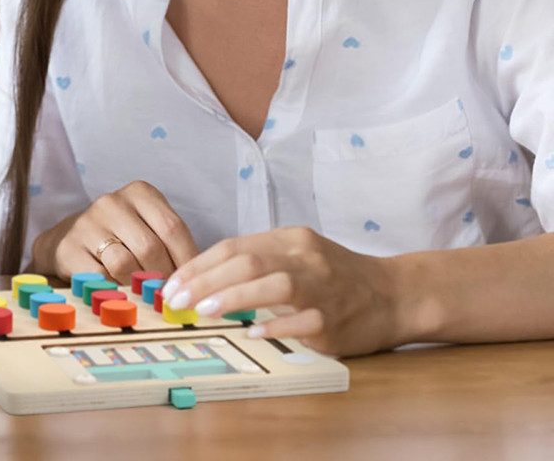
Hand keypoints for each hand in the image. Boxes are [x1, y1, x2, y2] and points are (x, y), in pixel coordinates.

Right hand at [33, 180, 198, 283]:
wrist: (69, 238)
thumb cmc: (121, 236)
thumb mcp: (148, 228)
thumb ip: (170, 245)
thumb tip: (196, 281)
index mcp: (139, 192)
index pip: (172, 228)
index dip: (186, 260)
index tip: (193, 283)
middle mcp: (112, 202)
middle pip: (150, 248)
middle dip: (163, 278)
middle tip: (169, 297)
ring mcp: (88, 223)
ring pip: (124, 264)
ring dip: (138, 287)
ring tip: (145, 296)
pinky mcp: (69, 248)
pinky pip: (99, 278)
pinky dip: (113, 290)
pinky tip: (119, 294)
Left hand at [159, 226, 399, 356]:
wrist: (396, 294)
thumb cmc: (338, 277)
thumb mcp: (300, 254)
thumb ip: (261, 260)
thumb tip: (208, 278)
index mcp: (291, 239)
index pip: (235, 246)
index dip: (200, 265)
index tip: (173, 283)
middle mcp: (305, 258)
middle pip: (248, 262)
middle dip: (205, 280)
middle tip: (177, 299)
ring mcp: (322, 289)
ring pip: (272, 286)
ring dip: (232, 298)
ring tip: (202, 310)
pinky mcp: (335, 321)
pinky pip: (299, 323)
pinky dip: (272, 326)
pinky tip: (251, 331)